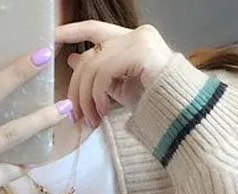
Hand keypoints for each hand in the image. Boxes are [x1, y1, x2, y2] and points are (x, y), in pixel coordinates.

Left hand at [55, 21, 173, 126]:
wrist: (184, 114)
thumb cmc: (157, 105)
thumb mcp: (122, 89)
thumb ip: (100, 76)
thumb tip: (72, 60)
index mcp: (132, 40)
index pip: (95, 29)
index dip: (72, 31)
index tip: (53, 37)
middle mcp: (136, 34)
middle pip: (90, 55)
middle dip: (77, 87)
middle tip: (75, 115)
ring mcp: (139, 41)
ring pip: (94, 66)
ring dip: (87, 98)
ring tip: (90, 120)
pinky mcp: (140, 53)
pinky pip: (104, 73)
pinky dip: (98, 95)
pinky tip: (102, 112)